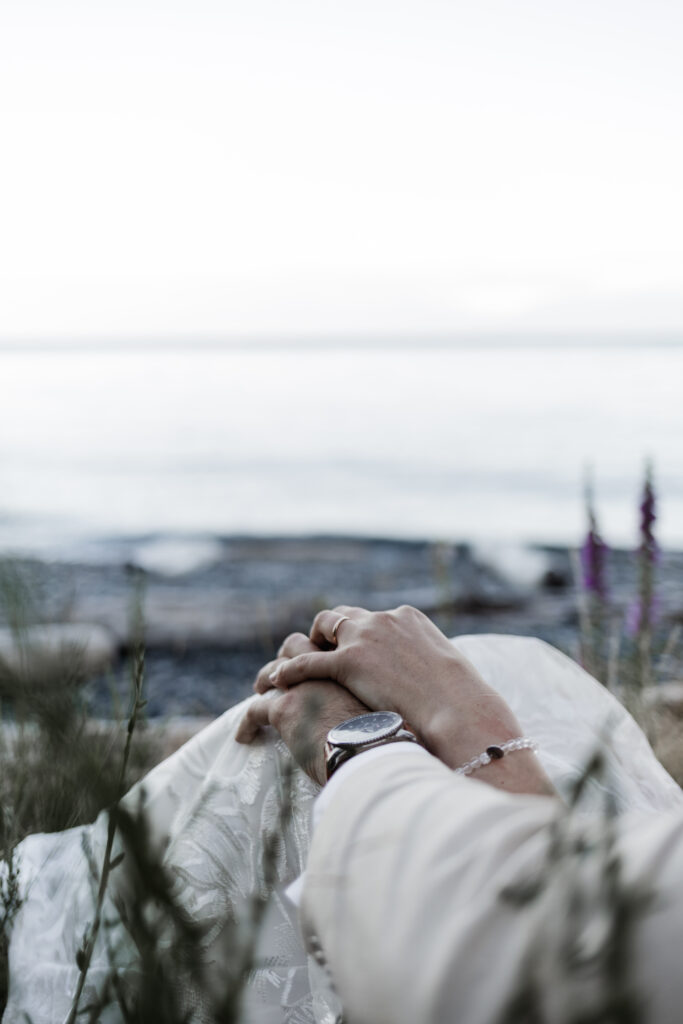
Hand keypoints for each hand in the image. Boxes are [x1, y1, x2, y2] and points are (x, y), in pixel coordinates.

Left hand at [236, 632, 367, 785]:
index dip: (316, 652)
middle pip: (296, 644)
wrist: (371, 749)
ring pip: (273, 670)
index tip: (313, 662)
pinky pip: (255, 710)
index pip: (327, 647)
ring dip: (264, 678)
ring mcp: (302, 685)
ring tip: (259, 690)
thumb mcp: (382, 707)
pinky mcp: (284, 708)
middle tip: (282, 669)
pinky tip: (244, 736)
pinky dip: (247, 722)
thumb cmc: (383, 736)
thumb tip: (371, 717)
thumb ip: (371, 701)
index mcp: (352, 666)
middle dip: (286, 655)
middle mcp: (325, 668)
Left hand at [256, 606, 555, 795]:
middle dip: (327, 633)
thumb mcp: (444, 671)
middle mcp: (383, 618)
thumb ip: (424, 666)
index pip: (371, 617)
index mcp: (408, 617)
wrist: (460, 710)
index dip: (354, 632)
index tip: (346, 646)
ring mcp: (365, 637)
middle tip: (316, 652)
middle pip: (342, 616)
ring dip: (305, 645)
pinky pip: (308, 662)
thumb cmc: (460, 702)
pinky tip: (277, 680)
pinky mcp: (349, 661)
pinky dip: (290, 669)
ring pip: (321, 630)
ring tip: (289, 663)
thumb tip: (423, 682)